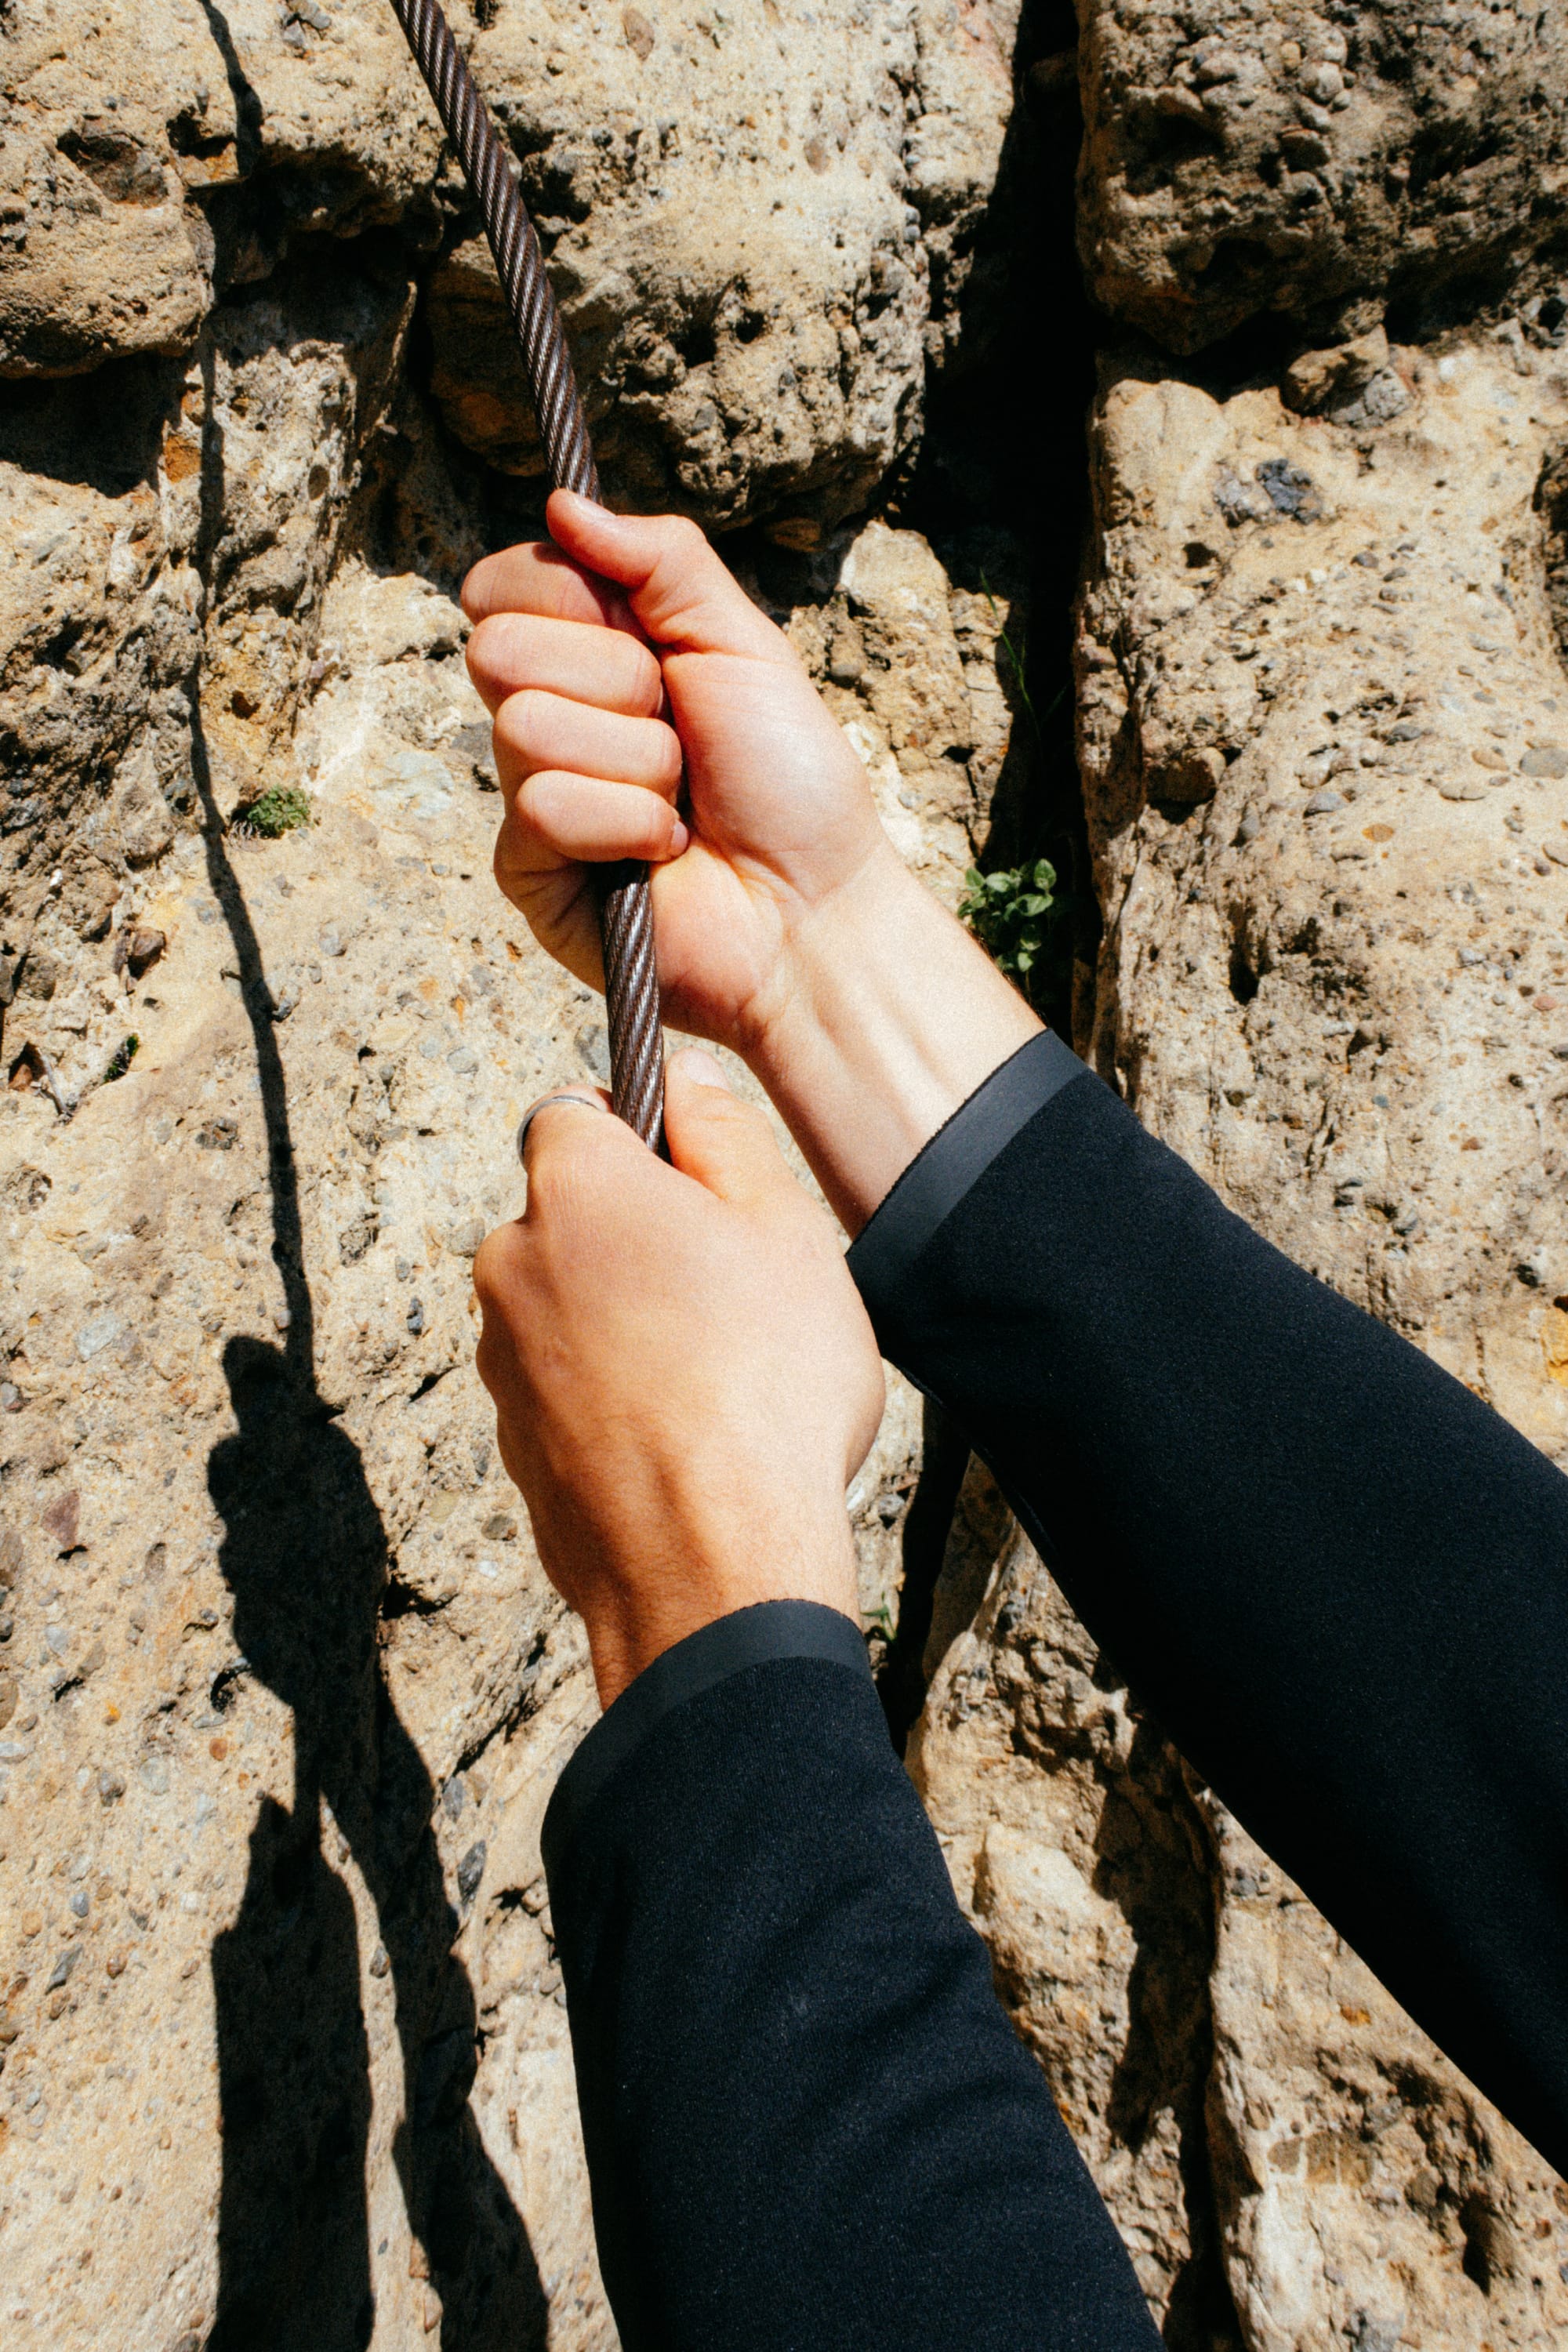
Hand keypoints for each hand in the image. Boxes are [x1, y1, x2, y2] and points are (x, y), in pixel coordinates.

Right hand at [464, 489, 885, 1054]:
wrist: (814, 910)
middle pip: (498, 647)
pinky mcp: (528, 872)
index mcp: (588, 655)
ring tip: (680, 803)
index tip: (648, 641)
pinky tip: (659, 853)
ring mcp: (530, 796)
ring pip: (524, 727)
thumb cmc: (790, 785)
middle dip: (618, 684)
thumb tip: (563, 502)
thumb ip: (663, 560)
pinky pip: (543, 807)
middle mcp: (546, 717)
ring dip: (636, 762)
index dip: (570, 600)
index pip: (503, 584)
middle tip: (678, 731)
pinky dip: (625, 824)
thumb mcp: (742, 643)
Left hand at [473, 1051, 884, 1708]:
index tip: (698, 1182)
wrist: (715, 1570)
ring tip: (717, 1382)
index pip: (576, 1112)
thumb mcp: (784, 1230)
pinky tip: (685, 1442)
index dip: (641, 1139)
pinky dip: (612, 1401)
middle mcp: (512, 1263)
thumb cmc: (766, 1391)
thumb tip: (686, 1080)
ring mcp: (501, 1362)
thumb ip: (725, 1134)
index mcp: (574, 1188)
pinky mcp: (513, 1445)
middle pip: (570, 1216)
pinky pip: (566, 1390)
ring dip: (624, 1324)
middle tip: (731, 1294)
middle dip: (636, 1239)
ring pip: (567, 1307)